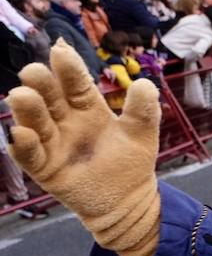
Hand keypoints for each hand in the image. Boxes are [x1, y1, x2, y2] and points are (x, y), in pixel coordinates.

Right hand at [8, 41, 161, 255]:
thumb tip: (147, 84)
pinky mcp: (45, 168)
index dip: (68, 68)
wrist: (128, 203)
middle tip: (34, 73)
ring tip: (22, 96)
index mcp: (87, 107)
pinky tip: (20, 133)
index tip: (61, 52)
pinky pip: (29, 155)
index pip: (75, 83)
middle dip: (40, 83)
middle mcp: (65, 120)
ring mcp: (52, 143)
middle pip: (48, 97)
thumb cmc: (130, 164)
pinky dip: (23, 145)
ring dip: (26, 109)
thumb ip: (144, 111)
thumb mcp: (142, 135)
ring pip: (34, 121)